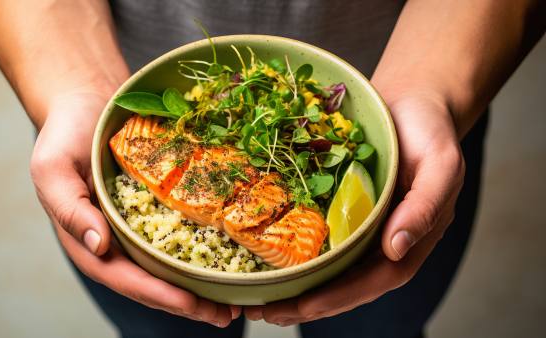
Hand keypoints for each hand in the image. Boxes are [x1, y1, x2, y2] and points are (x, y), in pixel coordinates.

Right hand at [30, 91, 240, 326]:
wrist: (89, 101)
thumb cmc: (66, 133)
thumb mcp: (54, 168)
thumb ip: (70, 209)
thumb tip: (99, 247)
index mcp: (89, 239)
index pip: (123, 277)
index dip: (157, 293)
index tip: (190, 303)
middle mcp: (115, 241)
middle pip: (152, 282)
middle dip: (187, 304)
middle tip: (225, 316)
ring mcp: (137, 228)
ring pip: (170, 267)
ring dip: (200, 288)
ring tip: (234, 303)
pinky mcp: (156, 211)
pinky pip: (180, 237)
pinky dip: (202, 254)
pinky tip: (230, 261)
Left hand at [244, 88, 465, 324]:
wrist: (413, 102)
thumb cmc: (430, 132)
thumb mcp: (440, 165)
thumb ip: (424, 207)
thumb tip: (396, 249)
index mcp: (410, 238)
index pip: (375, 280)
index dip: (339, 297)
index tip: (302, 306)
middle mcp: (385, 240)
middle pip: (347, 283)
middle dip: (308, 303)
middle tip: (267, 313)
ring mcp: (363, 227)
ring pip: (331, 267)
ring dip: (298, 287)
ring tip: (261, 300)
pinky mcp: (344, 209)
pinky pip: (320, 238)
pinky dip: (296, 254)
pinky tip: (270, 260)